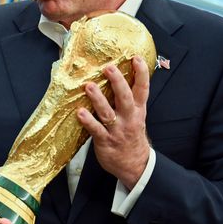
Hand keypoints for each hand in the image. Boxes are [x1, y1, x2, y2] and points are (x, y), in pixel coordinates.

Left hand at [78, 56, 150, 188]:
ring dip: (98, 99)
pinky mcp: (105, 141)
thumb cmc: (131, 135)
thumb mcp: (136, 116)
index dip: (141, 73)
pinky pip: (96, 130)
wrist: (135, 165)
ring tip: (89, 87)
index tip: (135, 58)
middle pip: (125, 97)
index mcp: (138, 110)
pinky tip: (80, 113)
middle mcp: (129, 118)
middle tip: (108, 68)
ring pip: (108, 112)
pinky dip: (88, 121)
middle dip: (117, 82)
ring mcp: (117, 130)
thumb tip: (115, 77)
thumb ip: (128, 99)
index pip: (142, 89)